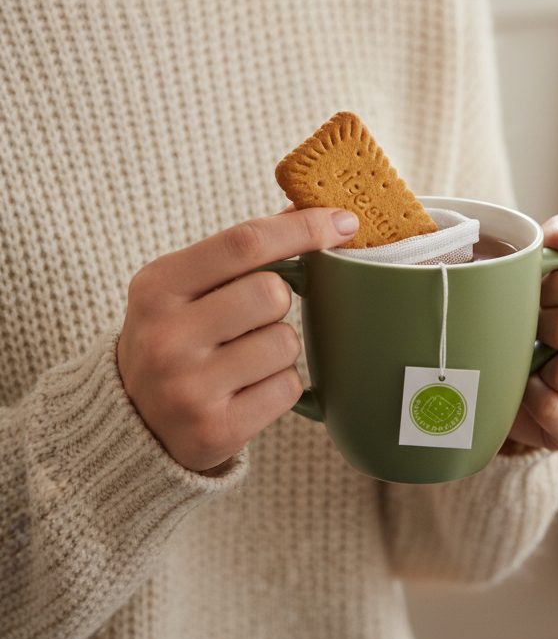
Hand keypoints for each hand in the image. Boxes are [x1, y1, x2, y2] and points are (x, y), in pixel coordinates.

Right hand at [117, 208, 358, 470]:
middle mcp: (166, 337)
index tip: (344, 222)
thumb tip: (307, 209)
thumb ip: (242, 249)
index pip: (244, 243)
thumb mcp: (186, 286)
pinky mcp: (215, 429)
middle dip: (279, 300)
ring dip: (279, 347)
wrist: (133, 422)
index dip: (302, 229)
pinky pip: (288, 388)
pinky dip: (280, 385)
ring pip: (285, 343)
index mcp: (157, 286)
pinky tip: (246, 389)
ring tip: (243, 358)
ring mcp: (188, 388)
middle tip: (254, 316)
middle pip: (270, 293)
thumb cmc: (176, 336)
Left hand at [504, 215, 557, 453]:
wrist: (517, 372)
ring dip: (537, 362)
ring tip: (535, 358)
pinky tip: (532, 389)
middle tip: (532, 326)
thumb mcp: (544, 267)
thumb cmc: (540, 312)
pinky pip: (554, 410)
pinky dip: (531, 397)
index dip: (553, 286)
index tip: (539, 290)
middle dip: (539, 323)